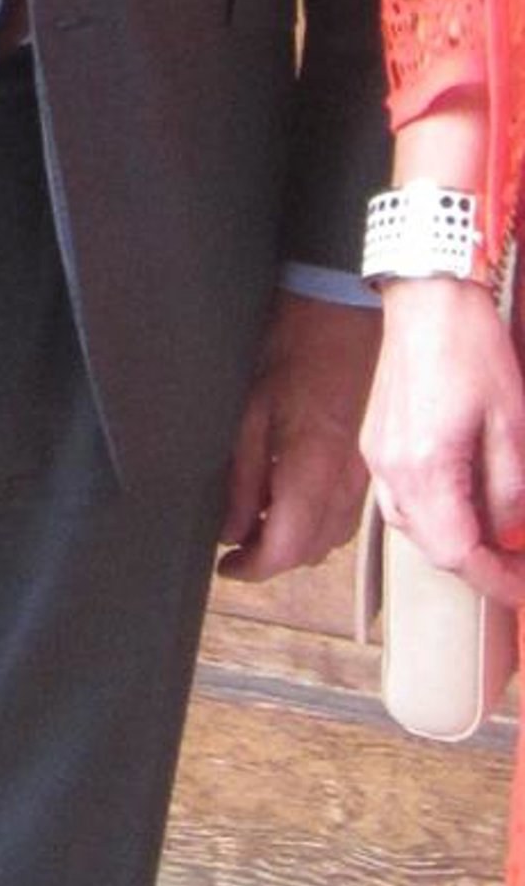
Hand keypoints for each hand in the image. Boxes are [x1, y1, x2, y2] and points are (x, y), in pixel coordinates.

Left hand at [218, 290, 373, 582]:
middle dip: (271, 559)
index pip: (286, 546)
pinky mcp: (368, 463)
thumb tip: (232, 530)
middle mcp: (346, 480)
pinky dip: (317, 524)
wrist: (341, 311)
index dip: (252, 567)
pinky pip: (345, 515)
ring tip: (259, 525)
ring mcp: (363, 473)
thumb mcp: (250, 411)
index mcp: (313, 467)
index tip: (226, 565)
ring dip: (296, 545)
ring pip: (332, 538)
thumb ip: (242, 478)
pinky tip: (290, 502)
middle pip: (311, 550)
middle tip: (236, 545)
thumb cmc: (291, 349)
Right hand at [360, 277, 524, 607]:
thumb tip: (510, 533)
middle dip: (479, 563)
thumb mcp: (514, 422)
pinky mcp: (376, 444)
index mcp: (426, 469)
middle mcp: (392, 472)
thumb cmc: (471, 347)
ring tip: (495, 533)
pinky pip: (403, 499)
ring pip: (415, 527)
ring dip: (455, 539)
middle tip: (519, 562)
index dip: (496, 580)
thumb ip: (511, 488)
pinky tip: (462, 498)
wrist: (428, 296)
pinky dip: (434, 512)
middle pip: (434, 547)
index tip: (524, 589)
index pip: (459, 553)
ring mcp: (378, 458)